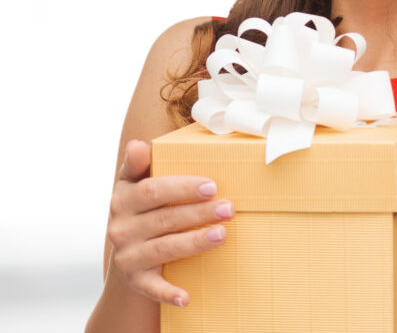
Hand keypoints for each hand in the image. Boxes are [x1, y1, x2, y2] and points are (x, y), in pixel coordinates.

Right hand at [106, 139, 234, 306]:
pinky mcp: (137, 280)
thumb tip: (138, 144)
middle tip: (230, 208)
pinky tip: (187, 297)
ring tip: (222, 234)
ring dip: (195, 242)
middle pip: (164, 218)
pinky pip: (153, 288)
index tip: (211, 185)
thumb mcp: (137, 184)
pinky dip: (169, 293)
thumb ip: (139, 164)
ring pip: (164, 248)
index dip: (182, 187)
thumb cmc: (144, 210)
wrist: (129, 254)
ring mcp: (128, 255)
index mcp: (124, 198)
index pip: (152, 190)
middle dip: (199, 213)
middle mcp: (121, 227)